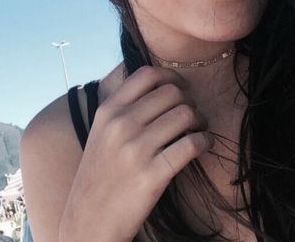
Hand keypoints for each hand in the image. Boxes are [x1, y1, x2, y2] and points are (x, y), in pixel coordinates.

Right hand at [59, 66, 213, 241]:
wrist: (90, 219)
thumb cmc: (101, 174)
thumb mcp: (101, 132)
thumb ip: (122, 108)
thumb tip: (160, 83)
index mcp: (108, 111)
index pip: (147, 74)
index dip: (171, 76)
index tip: (181, 87)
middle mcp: (120, 125)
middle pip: (172, 93)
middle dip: (189, 101)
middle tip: (192, 115)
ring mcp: (136, 150)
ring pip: (186, 115)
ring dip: (200, 121)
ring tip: (198, 130)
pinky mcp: (152, 174)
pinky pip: (192, 144)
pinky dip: (205, 141)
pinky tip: (202, 146)